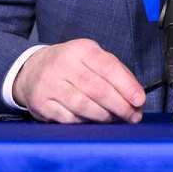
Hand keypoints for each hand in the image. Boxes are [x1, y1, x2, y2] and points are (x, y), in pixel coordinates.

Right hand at [12, 38, 145, 122]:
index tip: (139, 100)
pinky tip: (94, 121)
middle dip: (120, 106)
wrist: (32, 69)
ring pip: (83, 106)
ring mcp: (49, 84)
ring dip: (105, 116)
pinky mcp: (41, 103)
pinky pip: (69, 118)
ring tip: (116, 119)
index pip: (108, 68)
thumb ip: (115, 72)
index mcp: (81, 49)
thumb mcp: (91, 57)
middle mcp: (63, 64)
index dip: (127, 86)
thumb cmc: (70, 64)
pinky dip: (85, 122)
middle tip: (133, 116)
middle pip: (97, 90)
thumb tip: (136, 94)